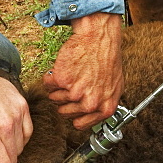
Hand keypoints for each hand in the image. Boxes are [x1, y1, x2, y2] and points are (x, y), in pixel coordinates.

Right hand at [43, 12, 122, 128]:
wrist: (99, 37)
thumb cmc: (108, 58)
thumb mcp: (114, 87)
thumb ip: (103, 104)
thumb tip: (92, 116)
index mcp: (105, 108)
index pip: (80, 124)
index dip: (74, 113)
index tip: (72, 105)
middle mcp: (90, 103)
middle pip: (64, 112)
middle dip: (65, 99)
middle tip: (73, 84)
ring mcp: (75, 92)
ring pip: (54, 98)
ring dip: (58, 87)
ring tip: (71, 73)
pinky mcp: (62, 80)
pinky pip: (47, 84)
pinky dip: (51, 76)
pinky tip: (65, 66)